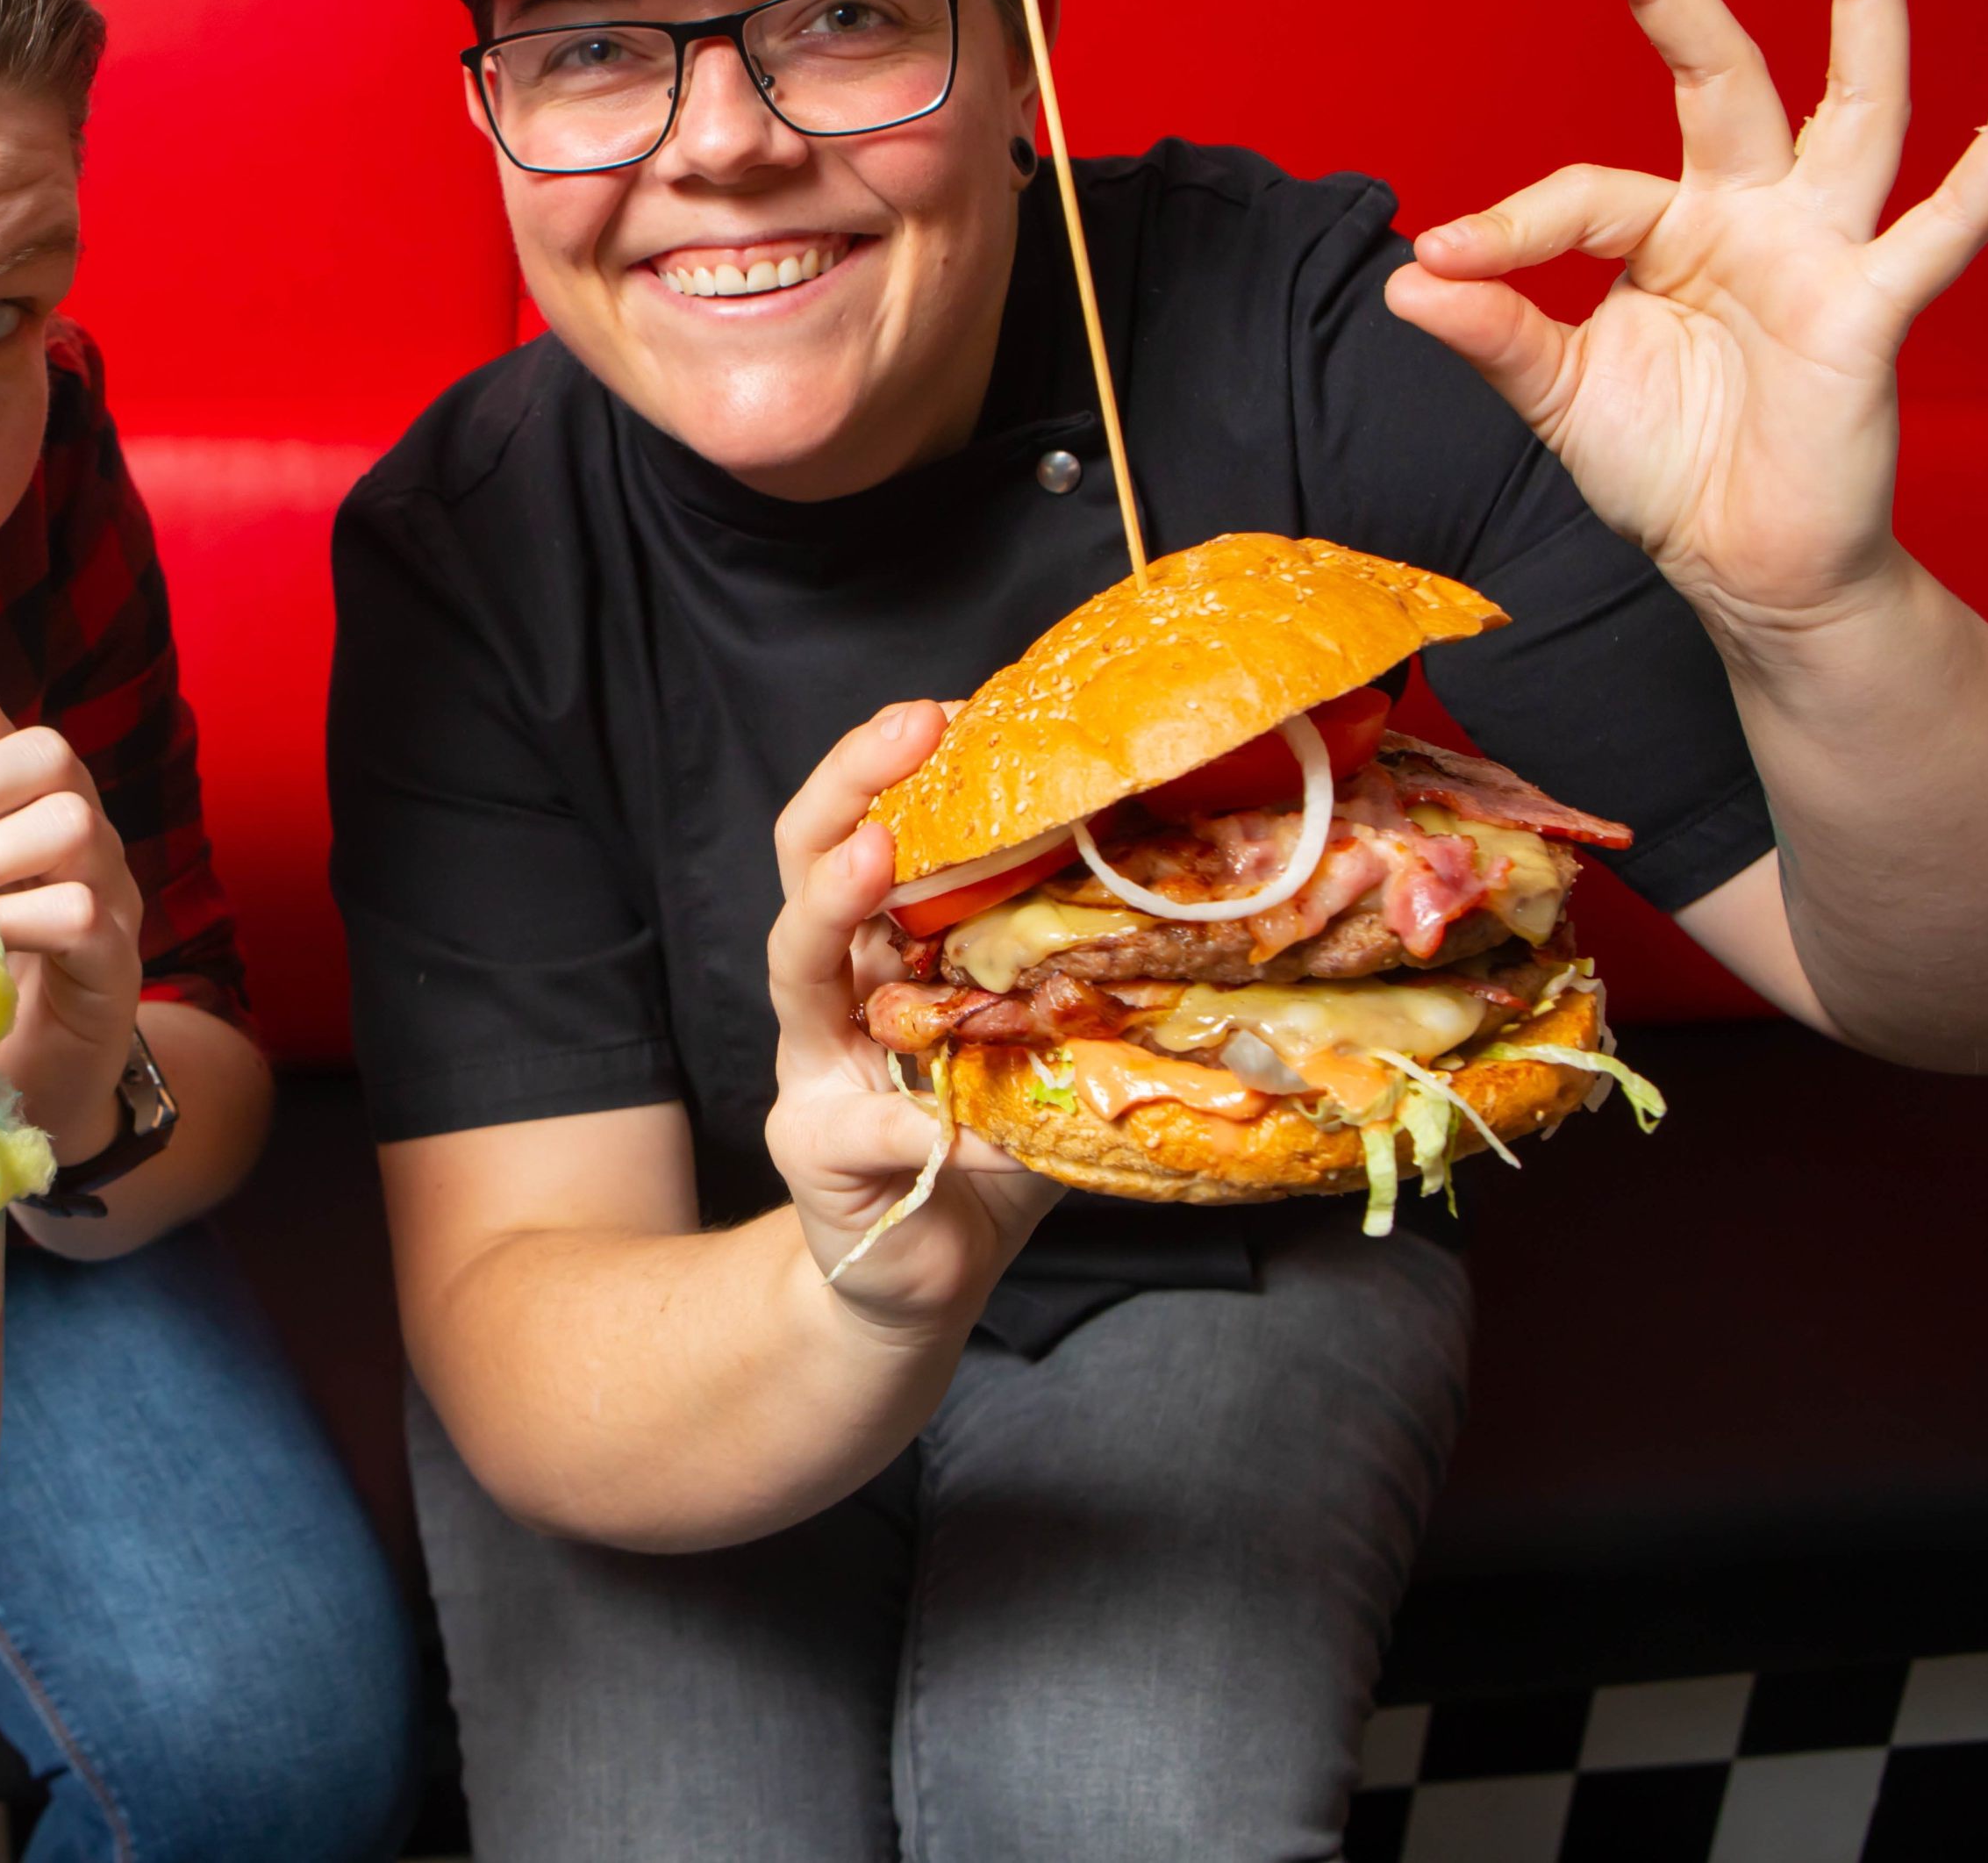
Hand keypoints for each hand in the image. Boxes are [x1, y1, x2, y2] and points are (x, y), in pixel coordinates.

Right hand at [763, 702, 1061, 1335]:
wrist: (925, 1278)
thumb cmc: (990, 1148)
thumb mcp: (1043, 1048)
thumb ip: (1077, 984)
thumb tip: (1195, 902)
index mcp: (887, 947)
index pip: (876, 827)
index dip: (906, 766)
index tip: (960, 708)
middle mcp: (833, 989)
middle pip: (808, 859)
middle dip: (851, 787)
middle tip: (910, 732)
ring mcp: (811, 1064)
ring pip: (792, 960)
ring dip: (834, 902)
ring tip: (874, 858)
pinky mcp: (815, 1149)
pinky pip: (867, 1126)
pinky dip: (924, 1126)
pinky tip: (976, 1133)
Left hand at [1387, 0, 1987, 640]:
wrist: (1741, 567)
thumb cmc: (1664, 469)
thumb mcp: (1557, 396)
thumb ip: (1495, 333)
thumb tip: (1405, 284)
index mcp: (1672, 230)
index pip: (1583, 191)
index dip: (1506, 227)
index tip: (1438, 262)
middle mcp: (1752, 217)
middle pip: (1717, 79)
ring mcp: (1822, 252)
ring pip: (1851, 107)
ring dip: (1860, 2)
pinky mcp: (1874, 307)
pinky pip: (1953, 218)